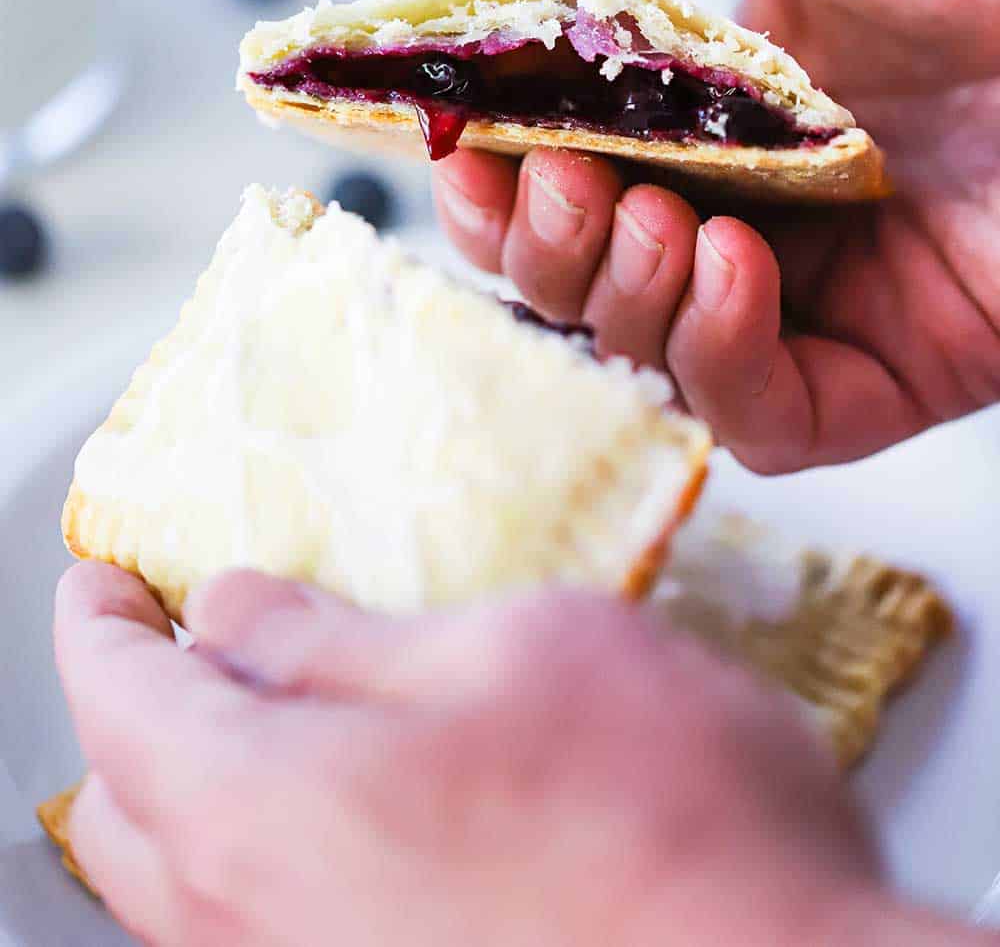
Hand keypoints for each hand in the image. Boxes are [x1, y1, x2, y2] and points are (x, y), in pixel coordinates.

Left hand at [52, 561, 916, 946]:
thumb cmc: (667, 820)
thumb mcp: (512, 651)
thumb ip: (343, 641)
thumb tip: (238, 617)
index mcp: (259, 813)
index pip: (117, 699)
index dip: (100, 621)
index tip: (104, 580)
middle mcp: (254, 932)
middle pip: (126, 810)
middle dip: (135, 712)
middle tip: (175, 640)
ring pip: (190, 892)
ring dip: (197, 792)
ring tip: (258, 716)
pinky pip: (266, 935)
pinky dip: (264, 856)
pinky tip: (348, 810)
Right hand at [433, 0, 999, 470]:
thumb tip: (516, 0)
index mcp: (732, 79)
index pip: (572, 160)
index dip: (497, 172)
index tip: (463, 151)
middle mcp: (773, 187)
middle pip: (596, 270)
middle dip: (540, 242)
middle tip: (557, 185)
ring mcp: (840, 280)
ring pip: (663, 354)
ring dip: (615, 296)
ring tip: (648, 215)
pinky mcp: (909, 361)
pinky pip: (775, 417)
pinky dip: (720, 361)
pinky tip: (731, 270)